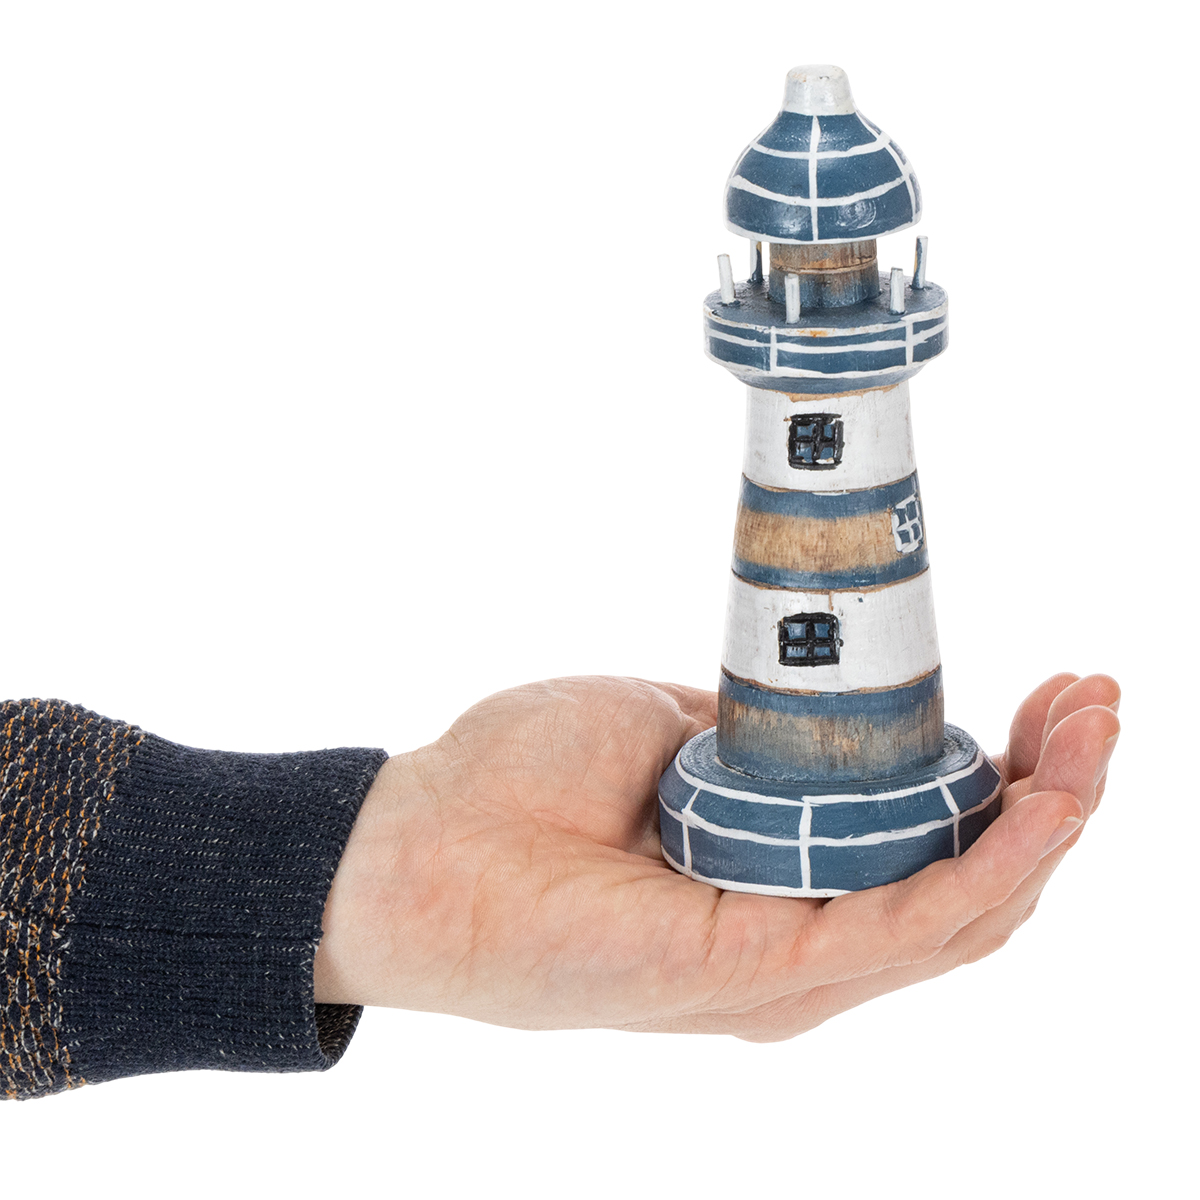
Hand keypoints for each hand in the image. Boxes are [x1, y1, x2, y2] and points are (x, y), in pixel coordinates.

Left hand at [313, 673, 1118, 1038]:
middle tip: (1097, 703)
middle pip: (967, 885)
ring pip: (961, 914)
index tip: (1050, 693)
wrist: (415, 841)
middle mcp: (794, 938)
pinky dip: (985, 866)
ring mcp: (780, 967)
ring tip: (1092, 731)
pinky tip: (1037, 803)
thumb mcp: (663, 728)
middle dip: (1053, 793)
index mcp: (773, 880)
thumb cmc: (519, 780)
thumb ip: (752, 741)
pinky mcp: (753, 972)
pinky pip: (903, 929)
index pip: (926, 848)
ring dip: (1046, 823)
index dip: (1007, 778)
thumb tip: (816, 709)